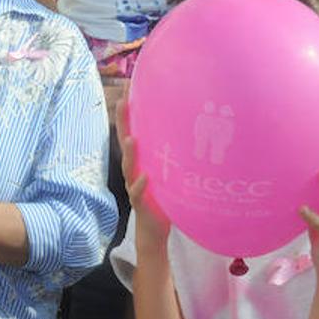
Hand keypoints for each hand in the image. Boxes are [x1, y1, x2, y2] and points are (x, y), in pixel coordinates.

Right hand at [115, 94, 171, 250]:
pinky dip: (140, 184)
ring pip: (129, 166)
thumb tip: (196, 132)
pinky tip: (144, 177)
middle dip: (123, 122)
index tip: (129, 87)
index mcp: (141, 161)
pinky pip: (138, 193)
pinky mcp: (140, 203)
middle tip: (122, 101)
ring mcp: (134, 186)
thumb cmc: (163, 199)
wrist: (153, 231)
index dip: (130, 111)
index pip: (133, 131)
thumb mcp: (168, 173)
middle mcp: (134, 170)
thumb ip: (172, 155)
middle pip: (125, 142)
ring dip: (130, 153)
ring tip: (132, 139)